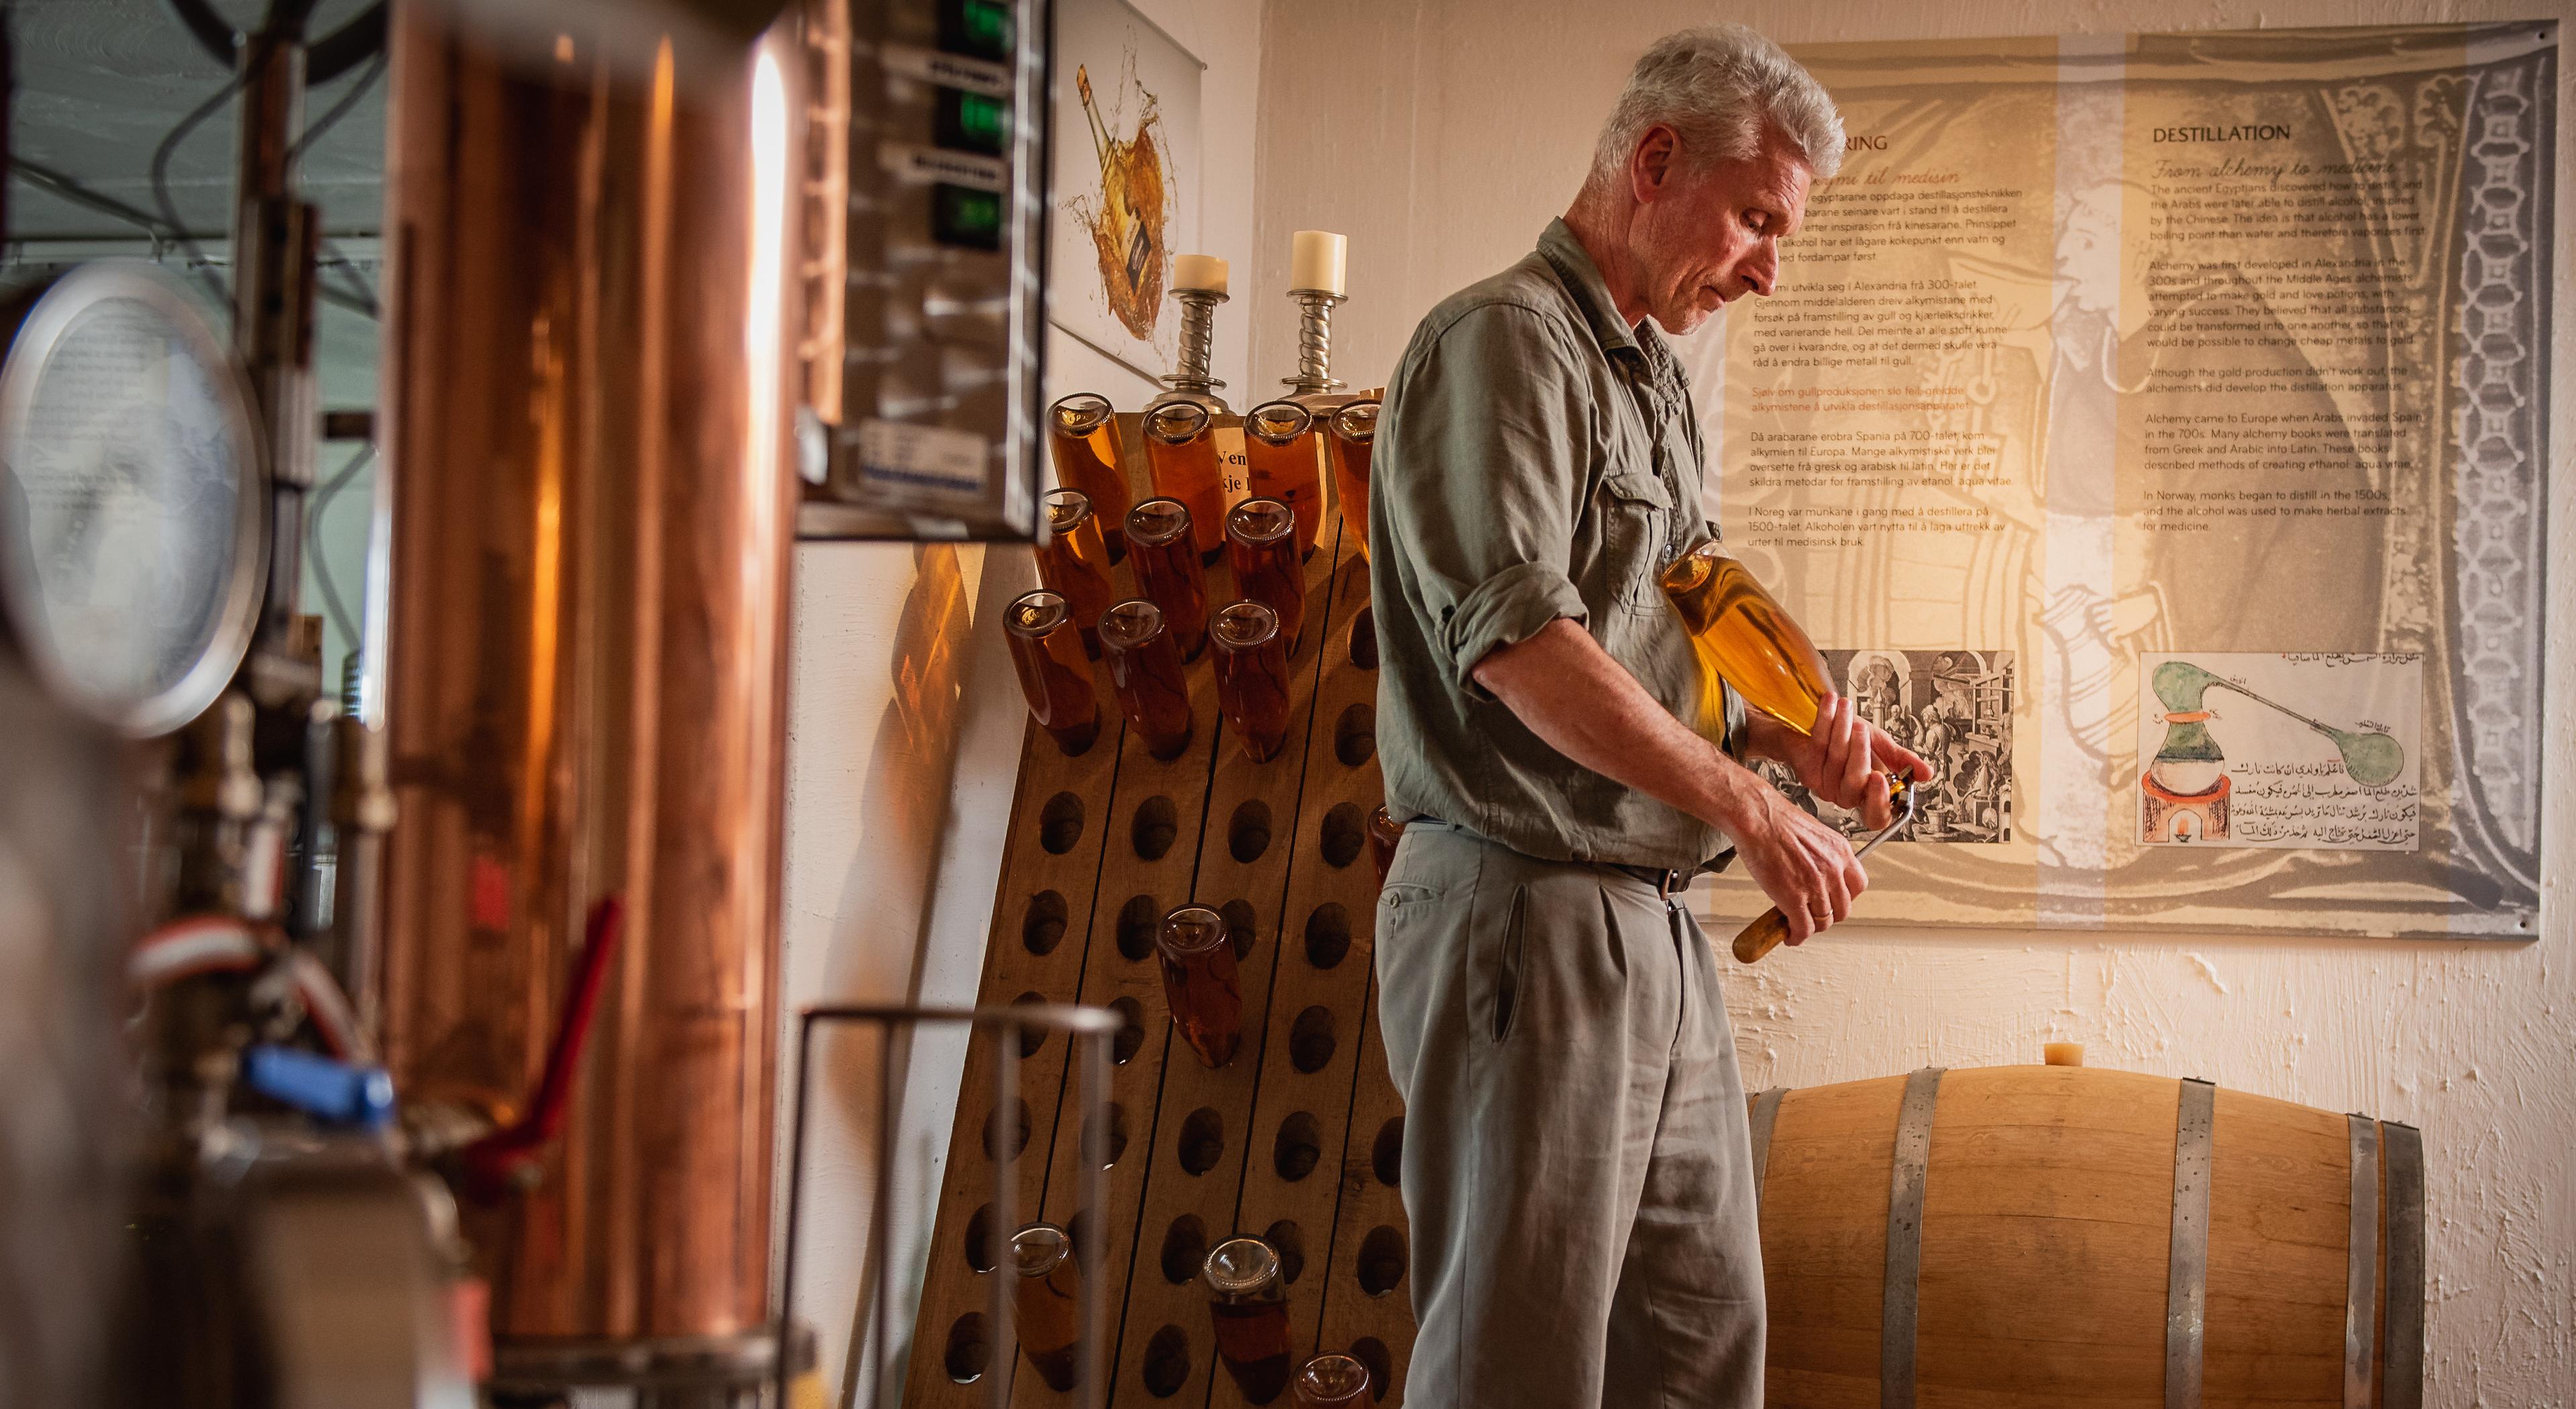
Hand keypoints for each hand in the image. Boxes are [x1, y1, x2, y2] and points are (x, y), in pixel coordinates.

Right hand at [1729, 784, 1867, 943]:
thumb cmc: (1776, 820)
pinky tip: (1789, 935)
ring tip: (1798, 926)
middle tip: (1814, 916)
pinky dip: (1797, 936)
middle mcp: (1833, 869)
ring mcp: (1815, 886)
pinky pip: (1803, 928)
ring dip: (1810, 927)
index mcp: (1840, 851)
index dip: (1845, 899)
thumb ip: (1822, 855)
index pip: (1858, 886)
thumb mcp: (1814, 833)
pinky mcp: (1794, 898)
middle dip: (1828, 917)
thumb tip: (1817, 873)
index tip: (1834, 901)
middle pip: (1843, 909)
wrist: (1756, 818)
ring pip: (1823, 921)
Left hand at [1777, 694, 1933, 829]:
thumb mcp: (1883, 748)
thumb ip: (1905, 761)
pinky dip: (1825, 720)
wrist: (1816, 728)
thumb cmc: (1851, 739)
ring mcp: (1824, 787)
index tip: (1880, 778)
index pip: (1876, 816)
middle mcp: (1846, 796)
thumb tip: (1927, 773)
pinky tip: (1830, 704)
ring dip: (1842, 728)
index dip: (1879, 801)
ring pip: (1835, 760)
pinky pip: (1818, 746)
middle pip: (1854, 783)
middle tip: (1863, 728)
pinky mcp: (1806, 772)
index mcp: (1869, 796)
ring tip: (1846, 707)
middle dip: (1859, 751)